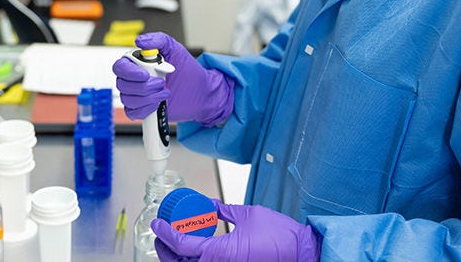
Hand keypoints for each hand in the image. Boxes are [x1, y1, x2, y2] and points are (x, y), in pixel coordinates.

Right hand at [112, 32, 233, 125]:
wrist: (200, 92)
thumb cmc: (187, 70)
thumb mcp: (175, 49)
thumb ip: (158, 40)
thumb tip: (140, 41)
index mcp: (137, 62)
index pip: (120, 66)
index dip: (129, 72)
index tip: (144, 74)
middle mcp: (134, 78)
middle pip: (122, 84)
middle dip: (143, 86)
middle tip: (161, 82)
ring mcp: (136, 95)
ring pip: (128, 99)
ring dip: (148, 97)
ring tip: (165, 92)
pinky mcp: (141, 109)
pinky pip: (133, 112)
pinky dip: (146, 108)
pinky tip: (158, 103)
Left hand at [152, 199, 320, 260]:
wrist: (302, 253)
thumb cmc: (280, 237)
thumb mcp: (247, 214)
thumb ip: (222, 210)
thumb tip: (206, 205)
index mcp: (221, 252)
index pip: (182, 245)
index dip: (165, 233)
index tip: (157, 223)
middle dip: (165, 250)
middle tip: (160, 234)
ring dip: (178, 258)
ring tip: (173, 242)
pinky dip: (194, 261)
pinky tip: (194, 251)